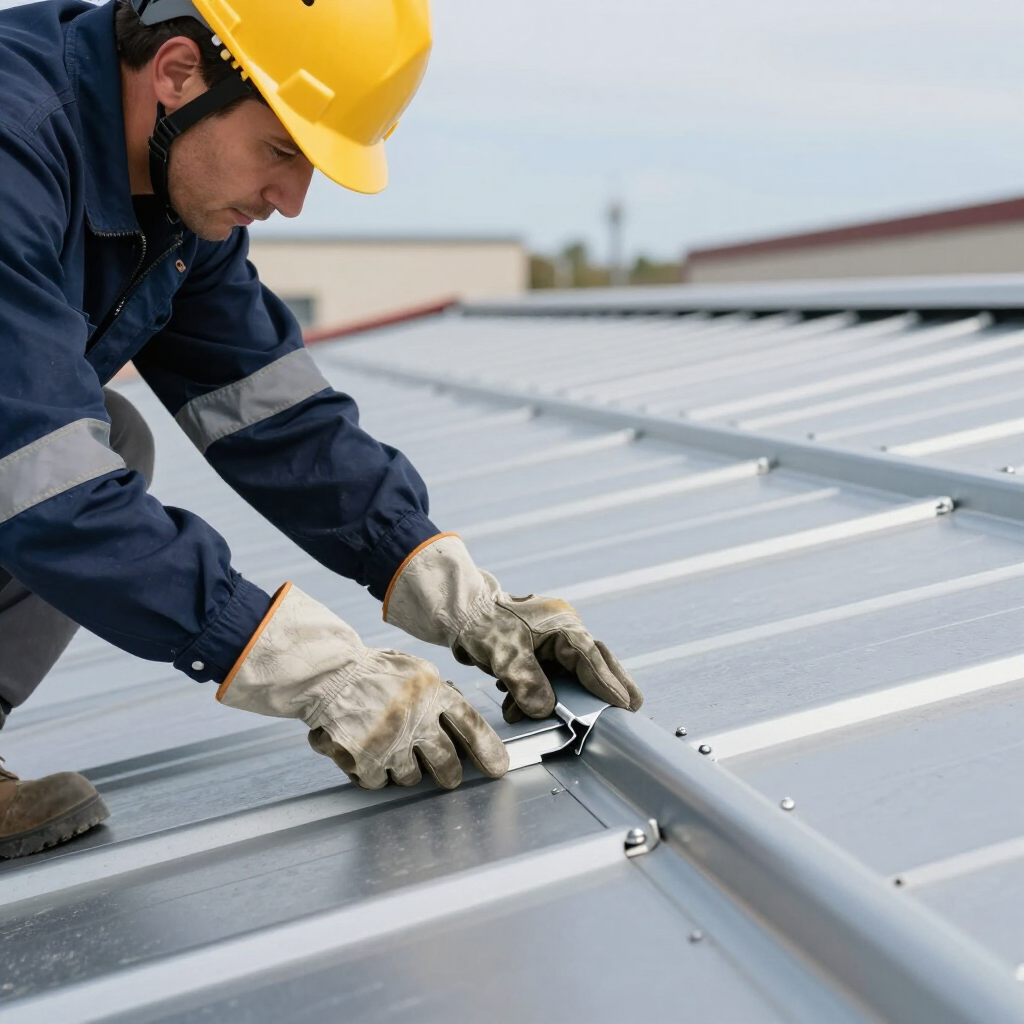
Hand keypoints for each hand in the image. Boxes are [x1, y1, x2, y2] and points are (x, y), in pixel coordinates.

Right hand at [218, 583, 508, 788]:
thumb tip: (465, 728)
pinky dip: (376, 772)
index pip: (471, 727)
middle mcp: (415, 720)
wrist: (329, 676)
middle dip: (450, 774)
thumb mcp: (418, 673)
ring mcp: (390, 744)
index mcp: (432, 693)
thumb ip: (441, 698)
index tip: (498, 769)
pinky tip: (368, 751)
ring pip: (412, 777)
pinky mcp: (365, 762)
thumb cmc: (376, 675)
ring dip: (407, 769)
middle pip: (446, 763)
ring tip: (393, 747)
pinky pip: (380, 782)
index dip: (488, 751)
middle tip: (449, 776)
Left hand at [385, 535, 643, 722]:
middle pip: (594, 661)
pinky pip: (550, 676)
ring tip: (580, 718)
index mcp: (562, 625)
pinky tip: (522, 708)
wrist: (459, 613)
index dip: (607, 683)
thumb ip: (526, 681)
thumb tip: (544, 708)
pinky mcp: (539, 650)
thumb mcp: (503, 653)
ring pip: (572, 672)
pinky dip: (541, 694)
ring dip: (568, 696)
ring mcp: (552, 640)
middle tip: (633, 706)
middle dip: (611, 684)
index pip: (590, 658)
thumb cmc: (482, 624)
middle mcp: (563, 631)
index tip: (624, 703)